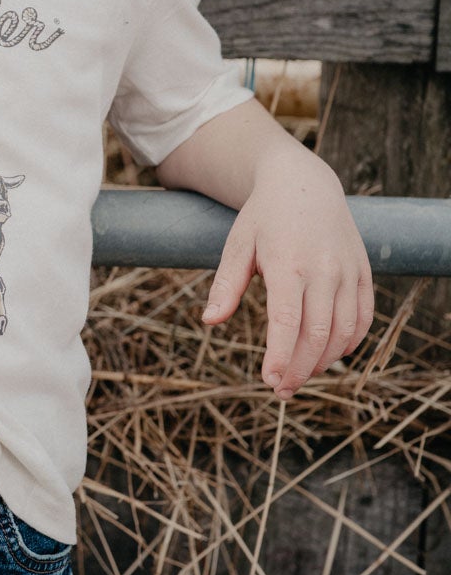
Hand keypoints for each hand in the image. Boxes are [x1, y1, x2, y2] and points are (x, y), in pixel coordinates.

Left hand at [199, 157, 374, 398]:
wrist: (304, 183)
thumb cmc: (263, 217)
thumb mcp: (238, 245)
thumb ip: (227, 284)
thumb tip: (209, 321)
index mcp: (288, 264)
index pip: (287, 323)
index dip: (280, 357)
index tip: (270, 382)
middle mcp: (324, 270)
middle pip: (317, 334)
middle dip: (299, 369)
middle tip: (281, 391)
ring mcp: (348, 271)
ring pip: (344, 330)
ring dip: (324, 360)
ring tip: (301, 375)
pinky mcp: (363, 272)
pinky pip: (364, 316)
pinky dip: (351, 341)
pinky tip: (331, 354)